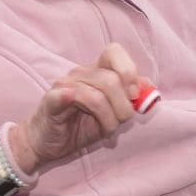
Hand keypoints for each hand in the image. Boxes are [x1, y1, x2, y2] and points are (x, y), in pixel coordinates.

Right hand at [16, 43, 147, 173]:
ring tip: (108, 129)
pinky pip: (72, 96)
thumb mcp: (112, 113)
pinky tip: (90, 121)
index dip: (129, 70)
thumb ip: (130, 97)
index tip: (134, 94)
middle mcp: (80, 73)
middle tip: (122, 120)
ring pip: (97, 94)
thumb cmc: (80, 126)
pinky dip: (88, 109)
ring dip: (110, 118)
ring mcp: (64, 84)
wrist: (46, 143)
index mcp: (96, 71)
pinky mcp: (52, 99)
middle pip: (111, 79)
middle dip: (124, 105)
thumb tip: (149, 86)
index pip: (114, 52)